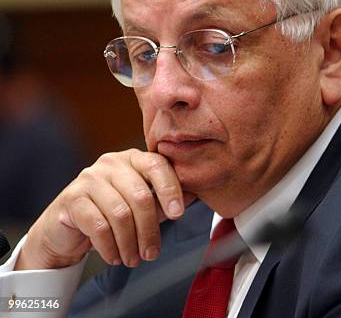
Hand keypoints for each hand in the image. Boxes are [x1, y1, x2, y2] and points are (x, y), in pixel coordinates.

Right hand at [15, 149, 196, 269]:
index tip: (179, 215)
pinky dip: (110, 246)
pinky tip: (115, 256)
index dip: (171, 190)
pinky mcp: (72, 198)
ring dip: (130, 243)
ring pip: (120, 214)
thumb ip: (165, 200)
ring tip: (133, 259)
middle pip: (140, 196)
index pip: (157, 165)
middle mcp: (110, 163)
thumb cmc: (113, 212)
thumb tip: (194, 195)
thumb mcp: (143, 206)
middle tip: (152, 253)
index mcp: (133, 158)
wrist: (68, 227)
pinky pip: (98, 226)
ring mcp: (89, 178)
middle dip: (149, 230)